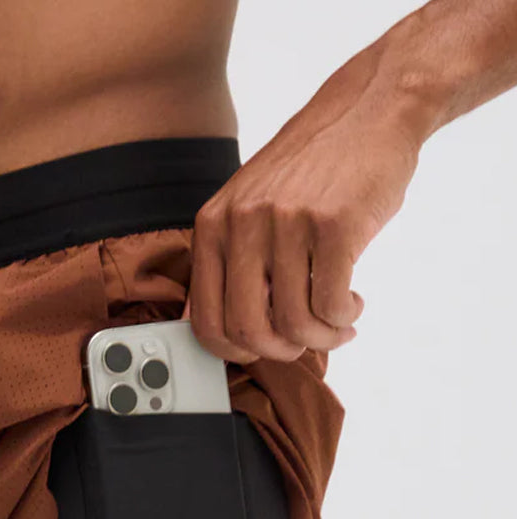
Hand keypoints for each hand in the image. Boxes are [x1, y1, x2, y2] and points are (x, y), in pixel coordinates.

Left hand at [185, 64, 422, 362]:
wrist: (371, 108)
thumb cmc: (312, 168)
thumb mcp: (249, 204)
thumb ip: (231, 259)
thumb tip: (219, 330)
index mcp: (213, 225)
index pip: (205, 319)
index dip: (233, 351)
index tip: (259, 351)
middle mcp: (242, 223)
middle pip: (248, 330)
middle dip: (280, 351)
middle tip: (303, 343)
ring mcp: (287, 222)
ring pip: (294, 323)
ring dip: (322, 338)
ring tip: (338, 324)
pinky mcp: (334, 225)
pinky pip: (331, 304)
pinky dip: (343, 318)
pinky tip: (352, 305)